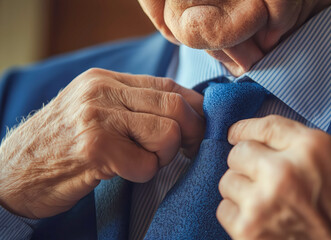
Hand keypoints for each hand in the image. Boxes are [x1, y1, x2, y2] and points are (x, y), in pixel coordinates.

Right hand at [0, 68, 204, 218]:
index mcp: (105, 79)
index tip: (197, 129)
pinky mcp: (95, 149)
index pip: (168, 85)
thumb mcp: (95, 112)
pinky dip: (145, 174)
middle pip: (175, 106)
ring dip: (164, 156)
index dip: (194, 109)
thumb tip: (187, 110)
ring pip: (167, 133)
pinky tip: (124, 172)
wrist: (13, 173)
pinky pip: (146, 164)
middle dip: (190, 133)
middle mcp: (101, 92)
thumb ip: (133, 105)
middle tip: (181, 151)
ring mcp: (97, 118)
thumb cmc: (61, 145)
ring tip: (143, 161)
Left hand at [217, 115, 330, 239]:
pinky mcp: (249, 231)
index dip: (246, 129)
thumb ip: (311, 149)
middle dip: (247, 162)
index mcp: (313, 149)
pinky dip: (237, 214)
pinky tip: (259, 219)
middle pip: (239, 152)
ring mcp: (264, 203)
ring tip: (262, 200)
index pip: (264, 126)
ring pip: (228, 181)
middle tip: (258, 174)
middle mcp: (285, 171)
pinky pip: (225, 211)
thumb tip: (275, 142)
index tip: (237, 133)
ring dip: (241, 189)